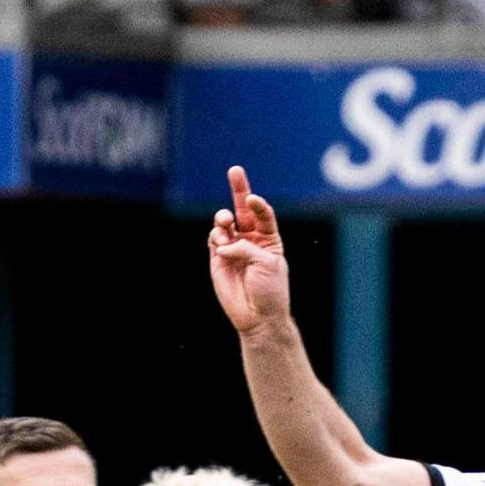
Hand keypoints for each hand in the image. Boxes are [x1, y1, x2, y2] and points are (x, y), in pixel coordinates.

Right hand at [206, 165, 291, 335]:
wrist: (257, 316)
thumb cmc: (270, 290)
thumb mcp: (266, 263)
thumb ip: (246, 246)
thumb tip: (223, 242)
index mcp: (269, 239)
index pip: (263, 214)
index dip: (257, 204)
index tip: (253, 200)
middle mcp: (250, 239)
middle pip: (242, 208)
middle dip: (239, 188)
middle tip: (235, 170)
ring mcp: (232, 246)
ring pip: (224, 221)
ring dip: (223, 218)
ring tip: (224, 222)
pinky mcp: (217, 256)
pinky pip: (214, 237)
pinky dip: (217, 238)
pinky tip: (222, 246)